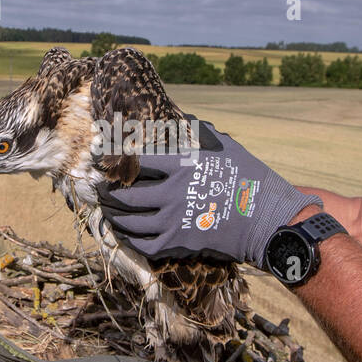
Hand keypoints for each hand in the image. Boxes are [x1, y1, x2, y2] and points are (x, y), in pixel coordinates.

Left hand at [95, 119, 321, 265]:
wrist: (266, 218)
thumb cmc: (247, 177)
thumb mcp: (224, 146)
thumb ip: (196, 132)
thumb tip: (178, 116)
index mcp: (182, 165)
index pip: (137, 160)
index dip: (114, 158)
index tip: (100, 156)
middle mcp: (173, 193)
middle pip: (126, 192)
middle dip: (106, 190)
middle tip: (95, 186)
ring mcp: (174, 221)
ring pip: (129, 220)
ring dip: (113, 214)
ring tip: (105, 208)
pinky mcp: (179, 244)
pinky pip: (143, 243)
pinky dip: (129, 237)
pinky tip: (123, 231)